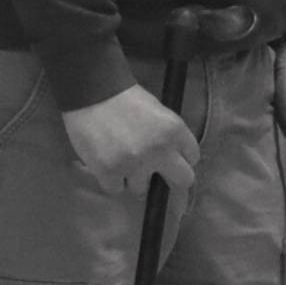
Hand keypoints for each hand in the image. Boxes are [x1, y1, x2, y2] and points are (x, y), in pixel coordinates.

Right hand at [61, 83, 199, 195]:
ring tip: (123, 162)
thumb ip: (169, 136)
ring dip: (134, 179)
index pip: (193, 157)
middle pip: (182, 181)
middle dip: (172, 180)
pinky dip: (112, 180)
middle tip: (159, 177)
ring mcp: (134, 164)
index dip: (182, 159)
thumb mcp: (159, 112)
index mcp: (175, 131)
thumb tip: (173, 158)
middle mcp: (160, 151)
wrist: (92, 94)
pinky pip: (116, 189)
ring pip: (143, 189)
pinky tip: (107, 164)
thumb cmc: (125, 99)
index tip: (173, 160)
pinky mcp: (109, 173)